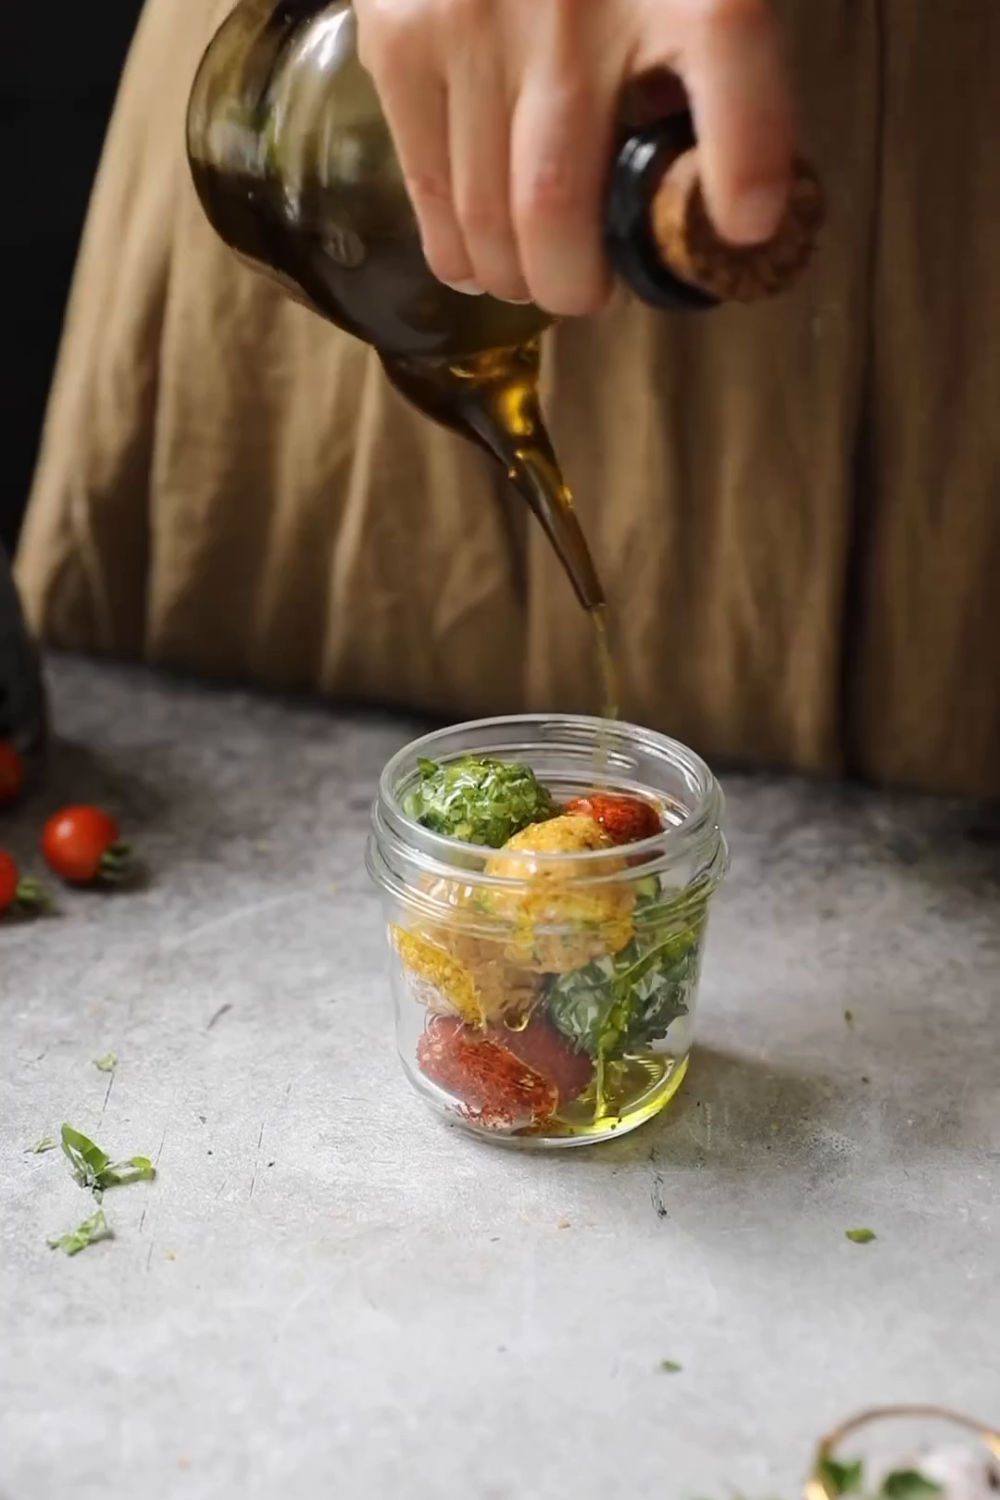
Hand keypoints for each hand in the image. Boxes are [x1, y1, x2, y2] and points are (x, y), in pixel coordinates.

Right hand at [355, 0, 796, 315]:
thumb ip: (710, 53)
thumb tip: (701, 191)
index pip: (732, 60)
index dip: (745, 163)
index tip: (746, 227)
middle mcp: (573, 0)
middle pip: (559, 201)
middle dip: (575, 284)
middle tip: (587, 294)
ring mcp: (474, 20)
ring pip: (486, 216)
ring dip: (513, 277)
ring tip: (532, 279)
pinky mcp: (402, 37)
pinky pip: (428, 187)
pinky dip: (454, 248)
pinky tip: (475, 257)